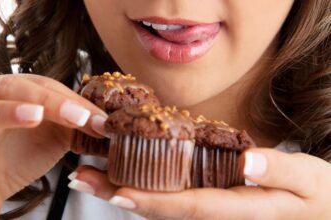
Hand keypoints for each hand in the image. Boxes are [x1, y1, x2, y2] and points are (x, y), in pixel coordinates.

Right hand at [0, 74, 106, 219]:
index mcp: (14, 96)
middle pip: (14, 89)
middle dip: (50, 101)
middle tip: (78, 116)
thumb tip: (105, 122)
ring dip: (5, 112)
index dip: (73, 100)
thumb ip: (74, 126)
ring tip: (33, 116)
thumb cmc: (20, 156)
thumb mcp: (55, 139)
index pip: (45, 87)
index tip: (100, 119)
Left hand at [70, 148, 330, 219]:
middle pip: (161, 208)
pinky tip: (127, 174)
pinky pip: (173, 198)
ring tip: (92, 176)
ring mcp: (211, 210)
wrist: (322, 209)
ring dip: (125, 190)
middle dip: (119, 194)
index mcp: (237, 208)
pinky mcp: (211, 202)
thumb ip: (275, 170)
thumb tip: (245, 161)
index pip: (185, 206)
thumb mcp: (305, 179)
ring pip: (162, 204)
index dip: (148, 199)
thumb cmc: (316, 195)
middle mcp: (217, 214)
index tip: (114, 189)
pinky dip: (146, 187)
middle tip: (83, 179)